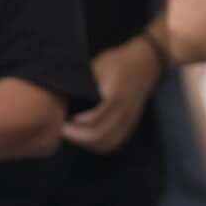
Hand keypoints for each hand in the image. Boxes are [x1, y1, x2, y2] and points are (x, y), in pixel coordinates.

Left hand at [63, 32, 162, 154]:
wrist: (146, 62)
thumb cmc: (118, 62)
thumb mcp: (97, 66)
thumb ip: (82, 83)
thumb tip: (58, 95)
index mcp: (115, 96)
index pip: (94, 121)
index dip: (75, 126)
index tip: (61, 122)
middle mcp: (124, 111)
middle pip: (100, 137)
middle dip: (78, 138)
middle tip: (62, 130)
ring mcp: (129, 120)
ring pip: (107, 144)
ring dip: (87, 144)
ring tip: (73, 134)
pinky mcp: (130, 124)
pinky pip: (114, 142)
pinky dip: (98, 144)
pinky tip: (85, 136)